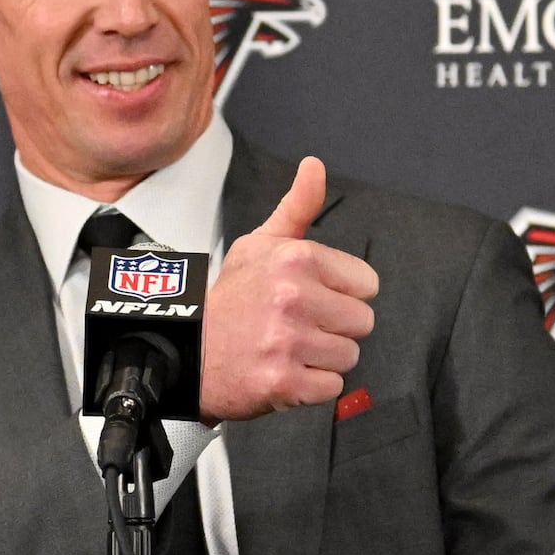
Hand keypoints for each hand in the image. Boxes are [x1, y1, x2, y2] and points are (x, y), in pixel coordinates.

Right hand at [199, 157, 379, 421]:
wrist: (186, 351)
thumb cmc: (230, 300)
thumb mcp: (260, 244)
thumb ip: (297, 207)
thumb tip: (315, 167)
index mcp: (296, 259)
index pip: (367, 283)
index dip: (341, 294)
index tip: (312, 298)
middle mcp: (294, 297)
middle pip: (362, 322)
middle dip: (335, 328)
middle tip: (298, 326)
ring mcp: (289, 341)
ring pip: (349, 356)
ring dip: (323, 359)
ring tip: (290, 348)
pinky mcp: (285, 382)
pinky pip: (332, 387)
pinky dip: (311, 387)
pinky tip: (286, 371)